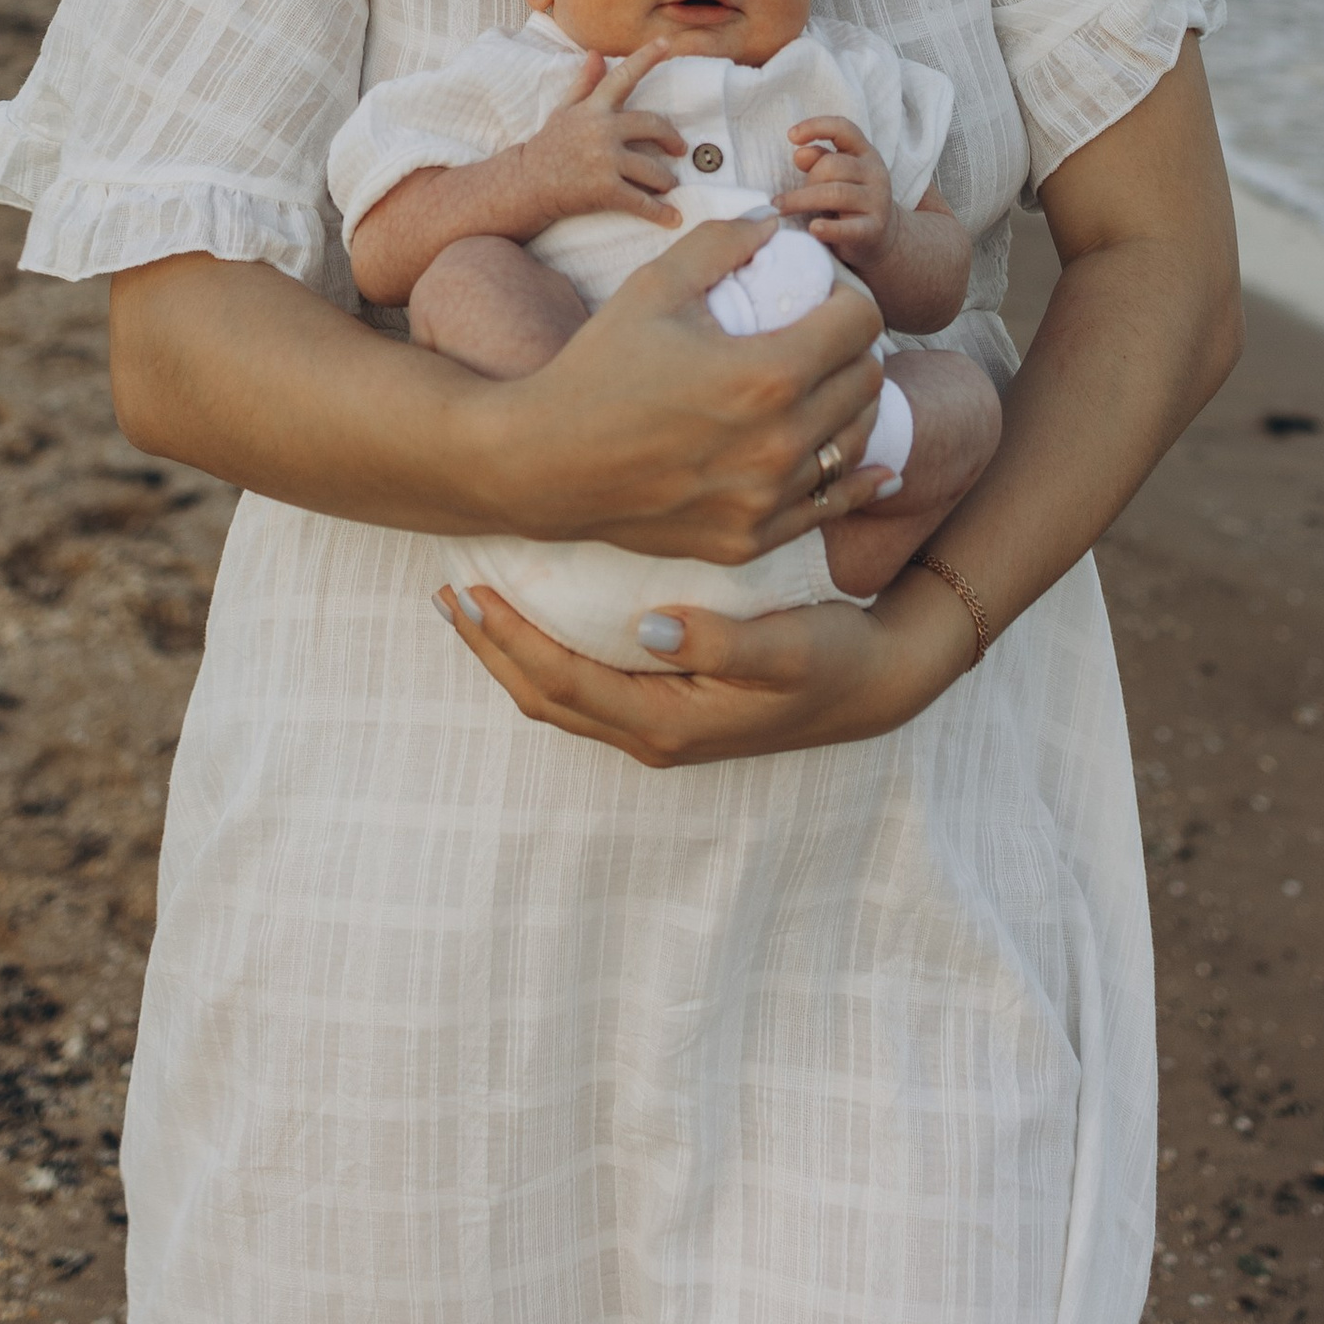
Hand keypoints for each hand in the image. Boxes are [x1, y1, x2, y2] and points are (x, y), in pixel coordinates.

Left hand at [437, 569, 978, 766]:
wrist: (876, 685)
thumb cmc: (834, 660)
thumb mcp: (788, 647)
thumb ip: (722, 641)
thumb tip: (650, 628)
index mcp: (666, 723)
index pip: (560, 682)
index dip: (507, 639)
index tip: (468, 589)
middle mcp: (650, 734)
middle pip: (541, 697)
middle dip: (489, 646)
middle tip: (447, 589)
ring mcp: (656, 726)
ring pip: (557, 695)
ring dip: (509, 651)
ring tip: (474, 600)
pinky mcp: (667, 707)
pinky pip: (584, 684)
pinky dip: (545, 651)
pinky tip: (538, 611)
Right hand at [487, 213, 894, 562]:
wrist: (543, 462)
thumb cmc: (596, 367)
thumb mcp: (655, 287)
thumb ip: (720, 244)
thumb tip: (772, 223)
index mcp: (766, 375)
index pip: (861, 324)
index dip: (852, 299)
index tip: (828, 296)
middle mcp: (780, 441)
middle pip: (868, 381)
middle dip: (855, 348)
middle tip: (825, 336)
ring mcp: (768, 498)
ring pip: (858, 442)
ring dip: (854, 407)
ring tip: (827, 387)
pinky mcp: (752, 538)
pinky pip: (831, 507)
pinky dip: (854, 481)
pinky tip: (869, 466)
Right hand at [508, 40, 686, 232]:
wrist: (525, 184)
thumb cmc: (548, 145)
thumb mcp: (564, 111)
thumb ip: (584, 83)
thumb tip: (596, 54)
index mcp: (594, 108)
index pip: (624, 77)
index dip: (646, 58)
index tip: (667, 42)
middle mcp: (602, 130)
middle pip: (653, 126)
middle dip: (671, 138)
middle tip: (679, 149)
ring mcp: (605, 160)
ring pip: (653, 168)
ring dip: (666, 180)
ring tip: (668, 185)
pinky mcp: (605, 190)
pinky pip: (642, 201)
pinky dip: (660, 212)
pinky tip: (673, 218)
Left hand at [779, 117, 893, 270]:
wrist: (882, 236)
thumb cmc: (849, 200)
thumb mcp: (836, 176)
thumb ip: (819, 161)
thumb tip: (799, 153)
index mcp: (865, 153)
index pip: (843, 129)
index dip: (817, 127)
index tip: (791, 136)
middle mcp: (875, 173)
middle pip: (833, 165)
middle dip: (807, 178)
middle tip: (787, 197)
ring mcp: (877, 202)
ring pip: (836, 193)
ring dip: (802, 200)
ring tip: (780, 209)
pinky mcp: (873, 230)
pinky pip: (849, 228)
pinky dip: (829, 228)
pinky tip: (813, 228)